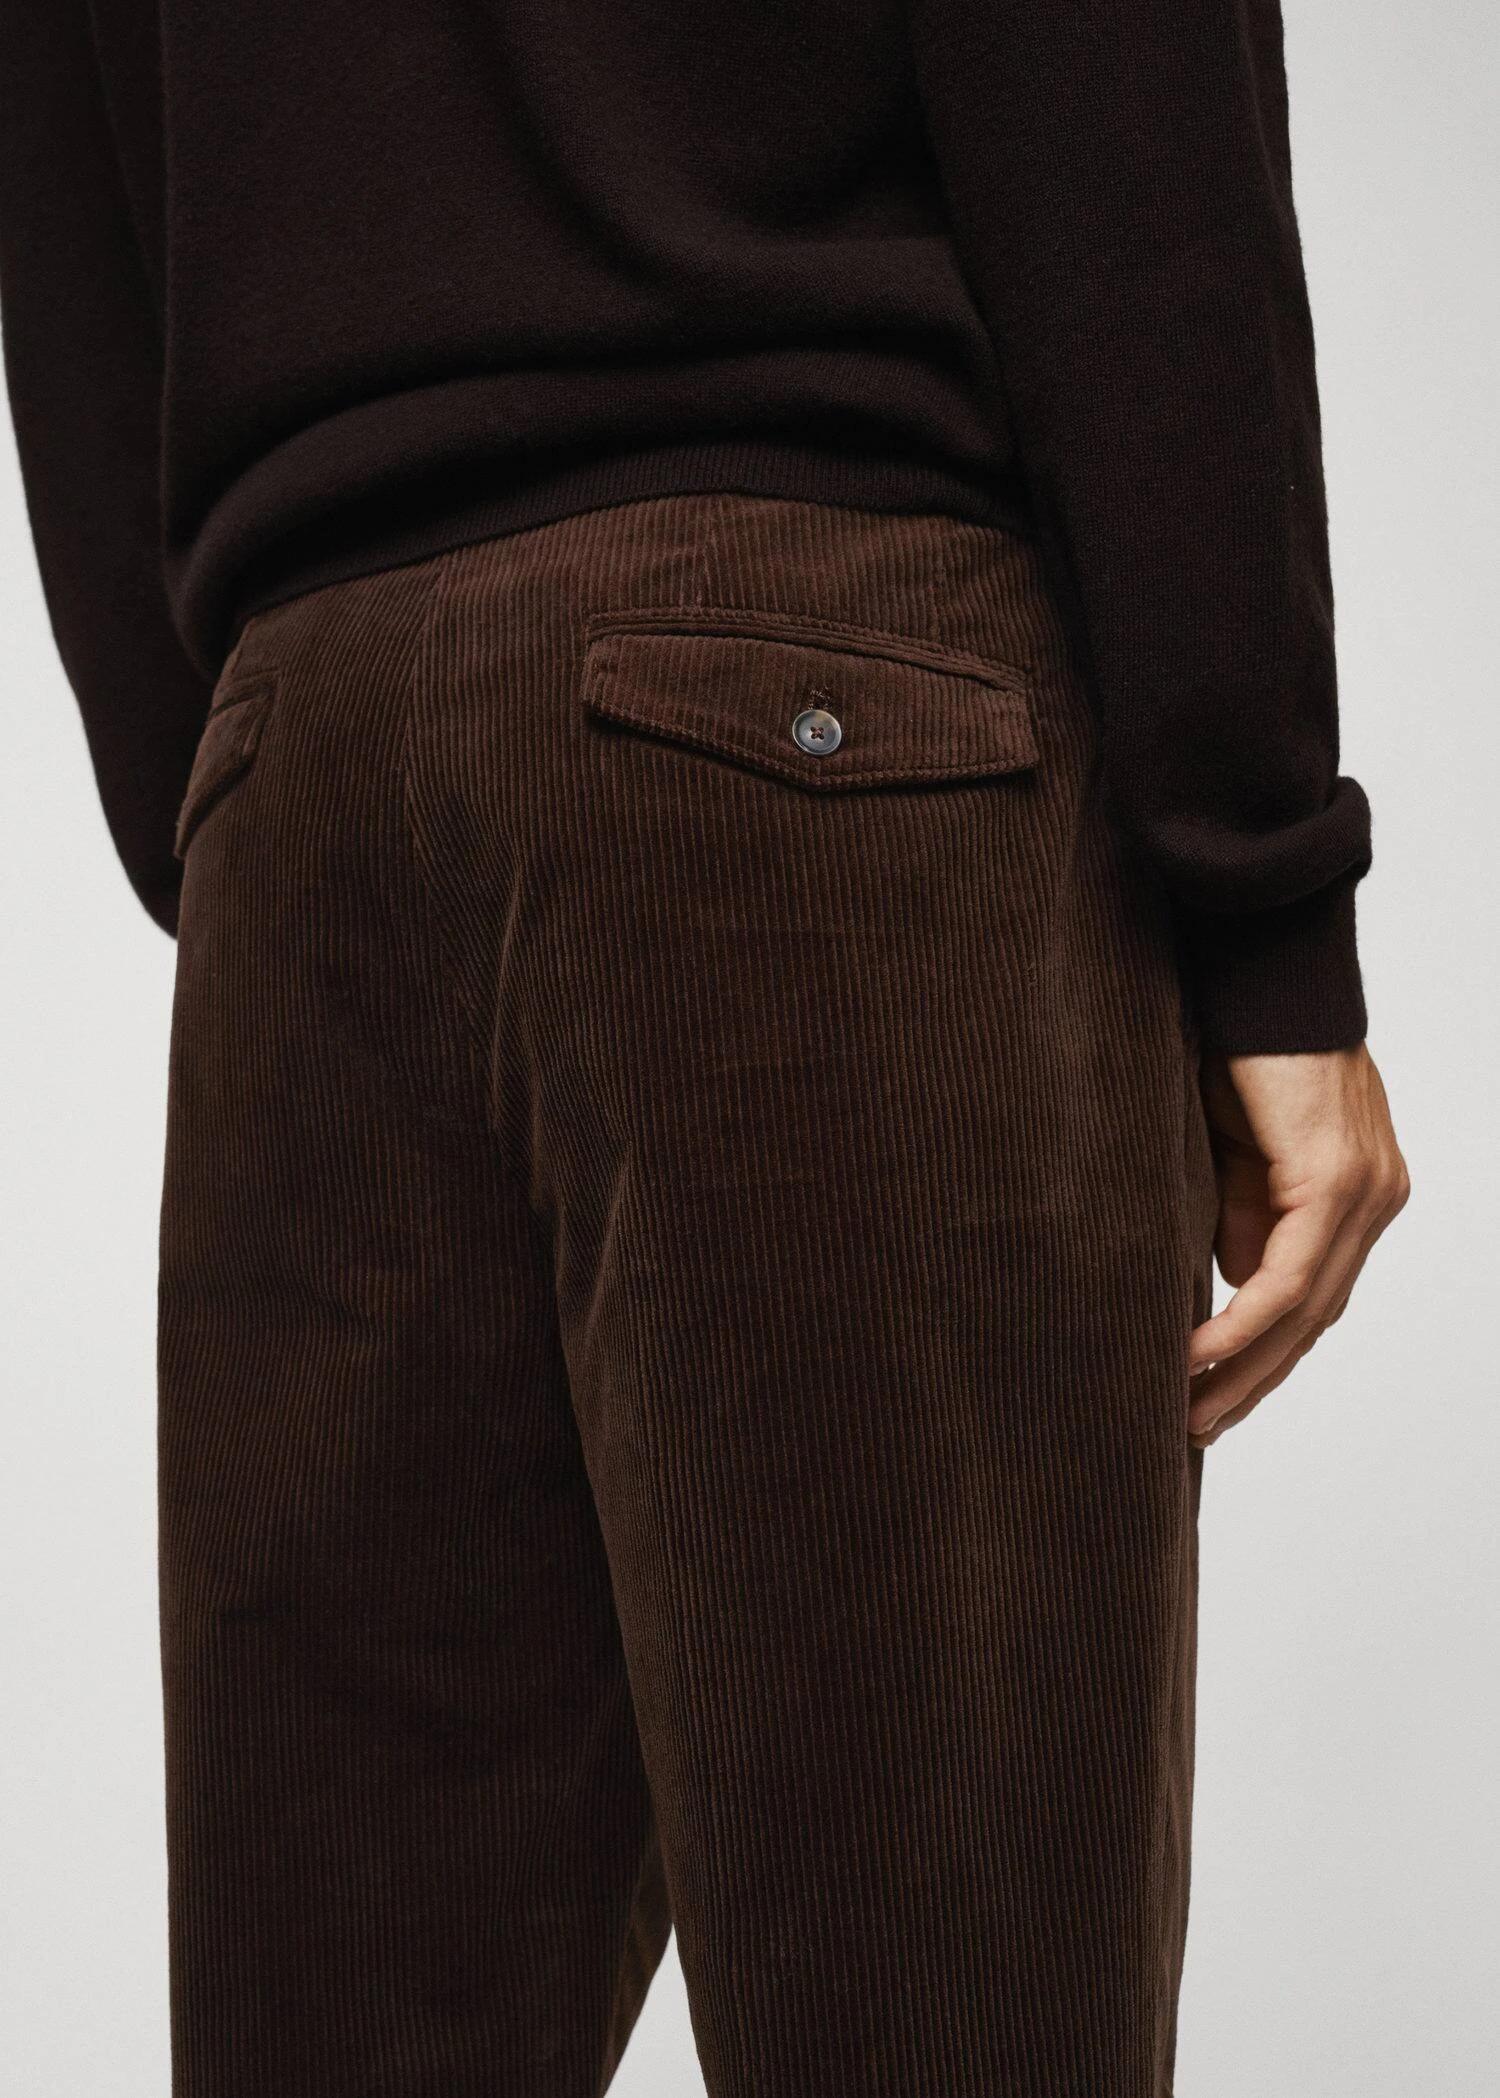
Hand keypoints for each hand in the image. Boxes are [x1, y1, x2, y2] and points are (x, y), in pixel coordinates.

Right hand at [1187, 1044, 1408, 1447]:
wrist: (1261, 976)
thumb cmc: (1242, 1049)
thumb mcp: (1237, 1154)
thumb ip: (1245, 1220)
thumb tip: (1229, 1288)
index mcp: (1358, 1194)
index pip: (1314, 1298)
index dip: (1264, 1356)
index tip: (1213, 1399)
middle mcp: (1375, 1200)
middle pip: (1315, 1319)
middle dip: (1252, 1382)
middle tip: (1196, 1429)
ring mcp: (1365, 1193)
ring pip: (1305, 1311)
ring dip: (1241, 1369)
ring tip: (1188, 1413)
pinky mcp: (1336, 1181)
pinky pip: (1288, 1279)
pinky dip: (1239, 1324)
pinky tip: (1194, 1357)